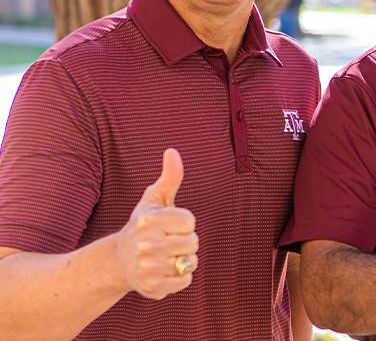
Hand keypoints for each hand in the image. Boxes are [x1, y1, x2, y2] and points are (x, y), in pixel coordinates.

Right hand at [113, 148, 198, 298]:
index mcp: (148, 221)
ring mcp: (148, 268)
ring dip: (184, 259)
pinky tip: (166, 270)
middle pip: (193, 243)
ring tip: (166, 256)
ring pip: (191, 262)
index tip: (170, 224)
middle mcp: (146, 245)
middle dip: (185, 241)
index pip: (190, 222)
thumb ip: (169, 177)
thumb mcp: (154, 200)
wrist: (119, 262)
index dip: (185, 223)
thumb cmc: (144, 226)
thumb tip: (172, 151)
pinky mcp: (153, 287)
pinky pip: (186, 281)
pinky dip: (181, 276)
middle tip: (167, 241)